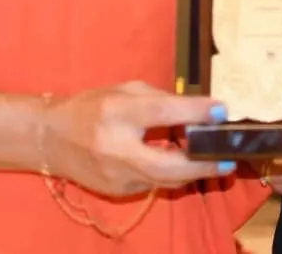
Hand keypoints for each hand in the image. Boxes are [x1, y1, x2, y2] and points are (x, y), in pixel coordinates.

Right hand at [39, 81, 236, 197]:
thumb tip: (198, 111)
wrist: (52, 138)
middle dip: (203, 164)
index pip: (163, 112)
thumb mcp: (125, 90)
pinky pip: (154, 184)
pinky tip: (185, 165)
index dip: (196, 112)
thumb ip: (161, 99)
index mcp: (118, 112)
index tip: (221, 111)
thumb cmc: (92, 106)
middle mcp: (116, 147)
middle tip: (228, 157)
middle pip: (168, 164)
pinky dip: (172, 175)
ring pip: (166, 180)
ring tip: (215, 162)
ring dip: (193, 172)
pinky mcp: (118, 191)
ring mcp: (116, 175)